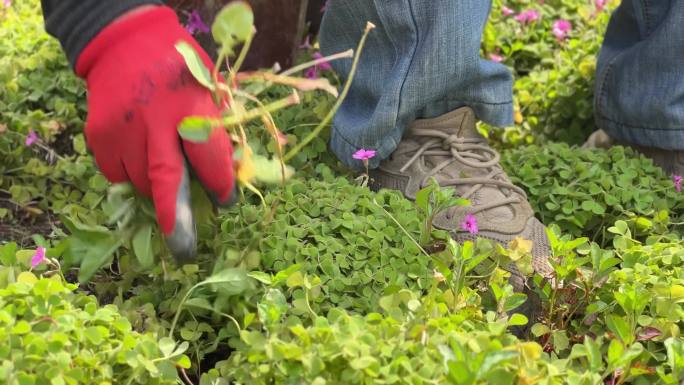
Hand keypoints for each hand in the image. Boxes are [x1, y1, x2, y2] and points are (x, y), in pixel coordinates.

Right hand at [76, 6, 234, 261]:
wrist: (125, 43)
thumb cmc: (179, 70)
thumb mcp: (209, 89)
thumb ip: (216, 130)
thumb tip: (226, 176)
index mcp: (192, 105)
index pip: (210, 158)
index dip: (221, 186)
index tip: (225, 202)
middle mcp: (155, 120)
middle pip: (166, 180)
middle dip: (177, 219)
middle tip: (186, 250)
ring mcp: (123, 129)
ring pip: (140, 182)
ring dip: (155, 189)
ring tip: (162, 168)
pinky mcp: (100, 135)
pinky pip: (117, 173)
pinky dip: (130, 174)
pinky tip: (139, 153)